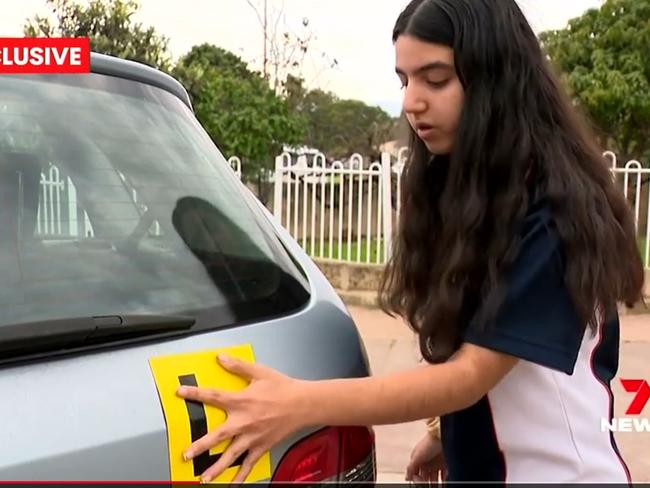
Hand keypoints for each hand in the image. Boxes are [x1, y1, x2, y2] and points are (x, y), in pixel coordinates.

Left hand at [176, 354, 309, 482]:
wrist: (303, 404)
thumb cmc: (283, 388)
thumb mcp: (260, 372)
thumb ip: (238, 366)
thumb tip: (221, 358)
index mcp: (242, 401)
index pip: (213, 396)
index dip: (195, 394)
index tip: (180, 393)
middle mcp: (245, 421)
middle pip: (218, 435)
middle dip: (200, 446)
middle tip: (186, 454)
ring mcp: (253, 437)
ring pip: (231, 455)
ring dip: (216, 467)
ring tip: (203, 478)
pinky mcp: (262, 446)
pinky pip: (249, 464)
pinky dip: (240, 476)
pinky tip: (232, 485)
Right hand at [405, 433, 445, 483]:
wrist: (442, 434)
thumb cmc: (429, 442)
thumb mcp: (417, 456)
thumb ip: (411, 467)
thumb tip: (406, 477)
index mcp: (418, 460)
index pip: (415, 475)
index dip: (417, 481)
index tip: (420, 485)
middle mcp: (426, 462)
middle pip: (425, 477)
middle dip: (426, 484)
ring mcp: (436, 463)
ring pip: (434, 478)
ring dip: (435, 484)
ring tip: (437, 487)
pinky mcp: (445, 463)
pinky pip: (444, 475)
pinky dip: (444, 480)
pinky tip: (444, 482)